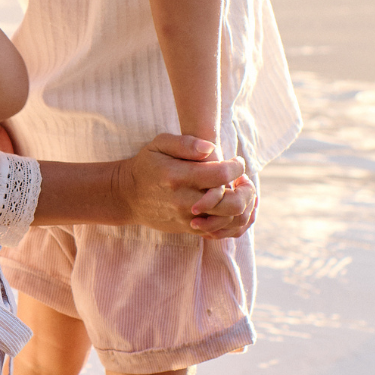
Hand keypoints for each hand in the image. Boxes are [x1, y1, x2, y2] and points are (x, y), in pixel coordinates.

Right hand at [117, 134, 255, 239]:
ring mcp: (188, 219)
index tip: (236, 161)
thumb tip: (211, 148)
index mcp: (179, 177)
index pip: (222, 174)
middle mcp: (184, 201)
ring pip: (230, 221)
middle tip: (243, 180)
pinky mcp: (189, 229)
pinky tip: (230, 205)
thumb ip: (185, 143)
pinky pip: (221, 231)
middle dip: (247, 191)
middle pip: (232, 204)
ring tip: (238, 191)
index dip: (237, 167)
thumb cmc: (147, 166)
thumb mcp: (158, 145)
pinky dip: (233, 220)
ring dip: (243, 206)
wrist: (128, 196)